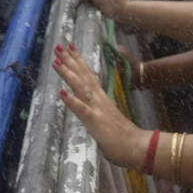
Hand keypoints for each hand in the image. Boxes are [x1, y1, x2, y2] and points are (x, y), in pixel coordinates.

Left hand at [51, 45, 146, 169]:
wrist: (137, 146)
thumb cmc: (123, 137)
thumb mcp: (107, 120)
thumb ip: (98, 113)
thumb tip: (90, 112)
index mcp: (101, 98)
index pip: (88, 75)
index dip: (78, 61)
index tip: (70, 47)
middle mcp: (99, 99)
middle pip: (83, 75)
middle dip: (69, 60)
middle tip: (58, 45)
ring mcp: (97, 108)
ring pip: (80, 87)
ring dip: (67, 73)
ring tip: (55, 61)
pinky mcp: (95, 121)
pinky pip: (81, 109)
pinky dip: (71, 100)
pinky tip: (61, 91)